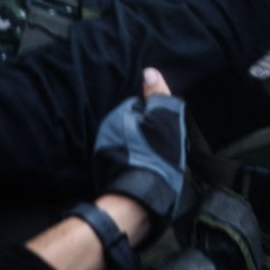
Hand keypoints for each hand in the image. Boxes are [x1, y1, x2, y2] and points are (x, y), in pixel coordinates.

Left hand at [92, 68, 185, 241]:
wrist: (139, 198)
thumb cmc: (155, 155)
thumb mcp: (164, 121)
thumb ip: (158, 95)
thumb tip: (149, 71)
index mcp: (119, 116)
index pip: (140, 106)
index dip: (154, 115)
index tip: (164, 128)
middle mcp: (107, 132)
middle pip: (133, 124)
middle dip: (145, 131)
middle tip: (161, 144)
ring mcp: (104, 153)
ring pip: (128, 142)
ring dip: (139, 146)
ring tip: (154, 159)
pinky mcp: (107, 172)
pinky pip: (123, 159)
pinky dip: (133, 161)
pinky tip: (145, 170)